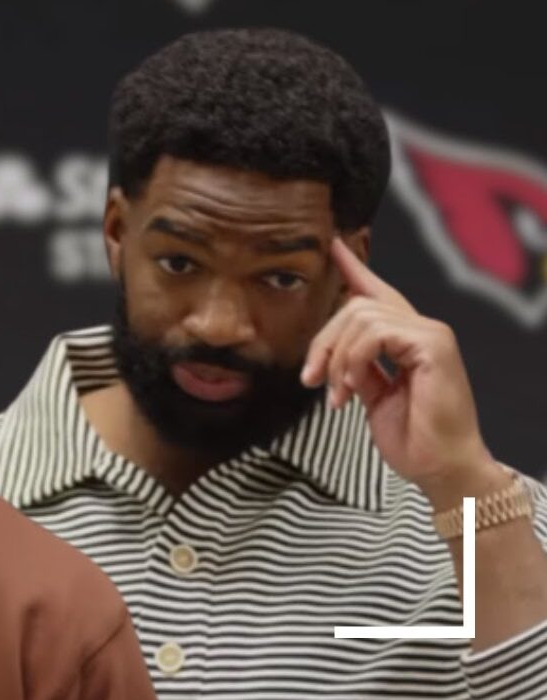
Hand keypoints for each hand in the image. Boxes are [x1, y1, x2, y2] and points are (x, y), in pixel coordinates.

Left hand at [300, 238, 499, 504]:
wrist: (440, 466)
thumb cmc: (413, 437)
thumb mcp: (374, 395)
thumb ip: (358, 366)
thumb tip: (333, 352)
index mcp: (408, 338)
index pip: (378, 293)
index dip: (354, 269)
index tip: (333, 246)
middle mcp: (422, 328)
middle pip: (355, 306)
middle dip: (323, 341)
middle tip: (311, 380)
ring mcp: (430, 333)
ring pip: (360, 316)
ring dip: (336, 358)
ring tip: (337, 394)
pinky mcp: (433, 344)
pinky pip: (375, 332)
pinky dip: (353, 360)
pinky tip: (353, 389)